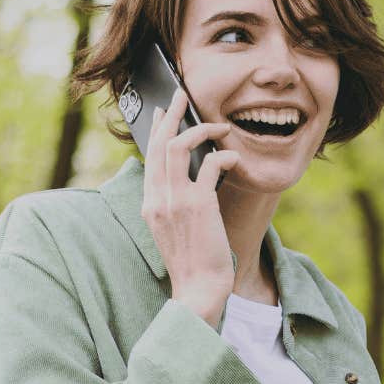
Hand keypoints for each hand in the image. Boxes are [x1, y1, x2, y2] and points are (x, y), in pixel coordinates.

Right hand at [142, 86, 243, 327]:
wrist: (197, 290)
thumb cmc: (193, 263)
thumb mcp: (175, 230)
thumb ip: (176, 203)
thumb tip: (194, 180)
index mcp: (149, 204)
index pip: (150, 157)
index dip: (158, 130)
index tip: (164, 112)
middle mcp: (157, 198)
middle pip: (159, 143)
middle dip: (171, 113)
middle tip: (181, 93)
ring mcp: (175, 200)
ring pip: (178, 146)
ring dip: (201, 129)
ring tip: (219, 126)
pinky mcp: (197, 205)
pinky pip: (210, 166)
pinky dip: (224, 155)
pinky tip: (234, 157)